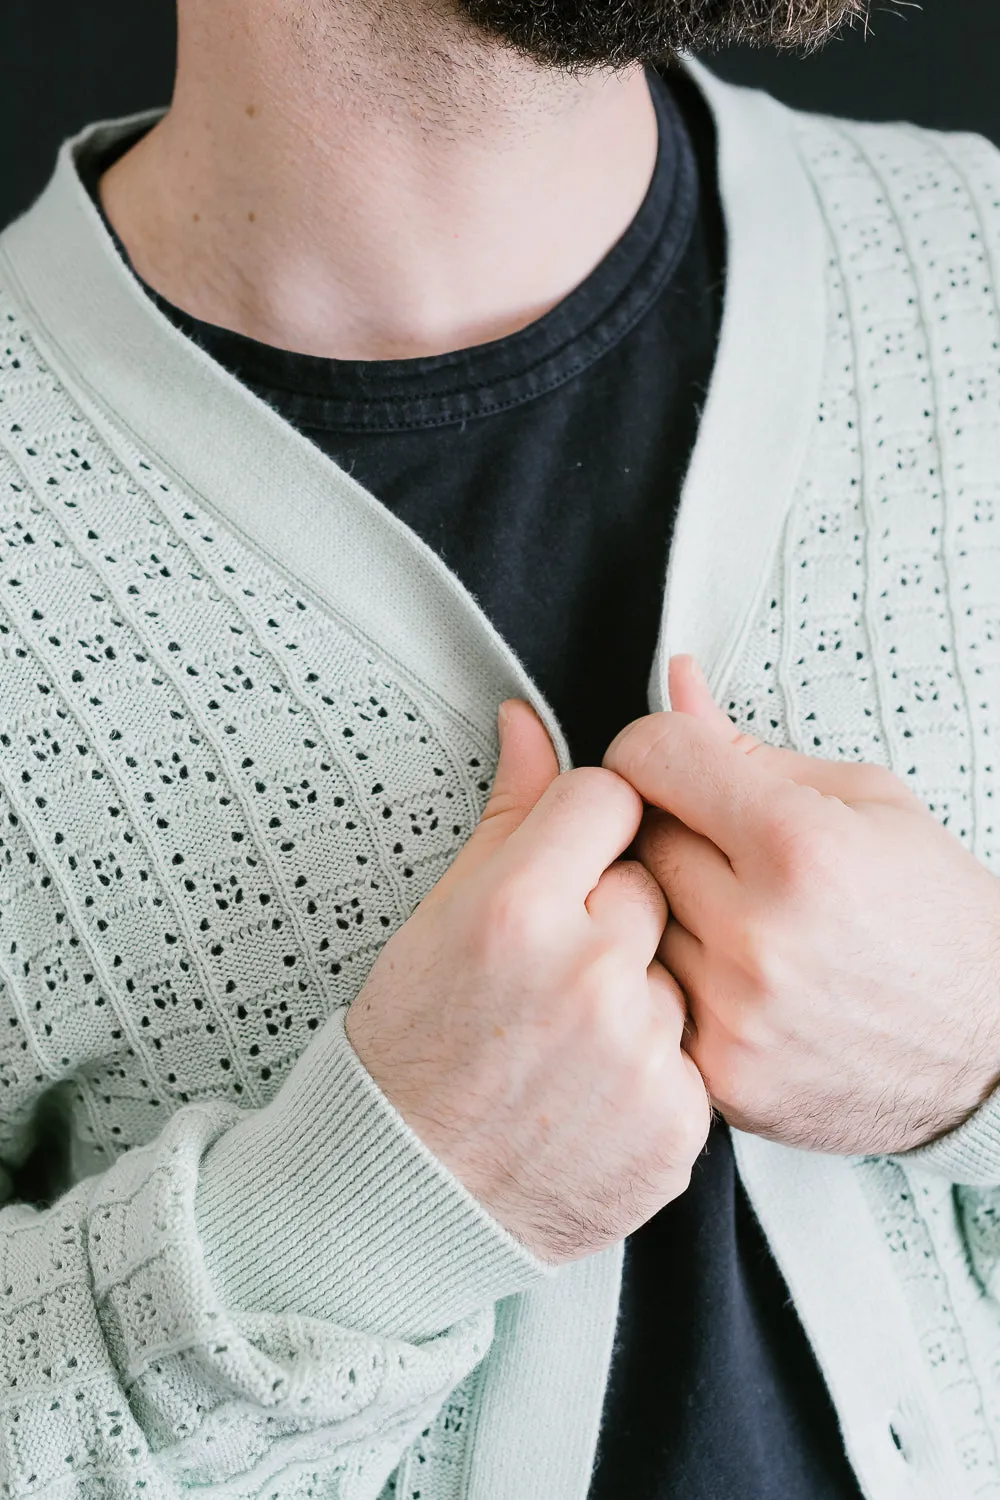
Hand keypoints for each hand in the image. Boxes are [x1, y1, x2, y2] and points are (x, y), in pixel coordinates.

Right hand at [346, 699, 709, 1265]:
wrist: (410, 1194)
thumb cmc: (415, 1046)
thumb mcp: (442, 914)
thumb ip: (507, 813)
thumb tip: (529, 723)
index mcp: (518, 907)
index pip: (608, 796)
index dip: (587, 825)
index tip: (570, 856)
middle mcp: (587, 974)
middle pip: (651, 878)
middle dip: (614, 907)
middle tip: (559, 961)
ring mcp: (639, 1052)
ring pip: (675, 965)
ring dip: (639, 986)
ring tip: (572, 1033)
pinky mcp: (677, 1120)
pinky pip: (693, 1047)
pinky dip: (656, 1061)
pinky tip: (597, 1082)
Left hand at [603, 656, 999, 1155]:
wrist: (992, 1049)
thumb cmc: (936, 918)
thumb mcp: (866, 800)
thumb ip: (748, 746)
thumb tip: (675, 684)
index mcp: (801, 847)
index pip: (650, 757)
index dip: (656, 747)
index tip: (671, 760)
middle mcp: (760, 935)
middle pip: (636, 838)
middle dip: (669, 827)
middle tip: (724, 845)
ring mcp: (735, 1014)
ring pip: (635, 918)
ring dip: (670, 906)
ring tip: (739, 915)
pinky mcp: (721, 1074)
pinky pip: (652, 992)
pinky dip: (679, 977)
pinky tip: (735, 974)